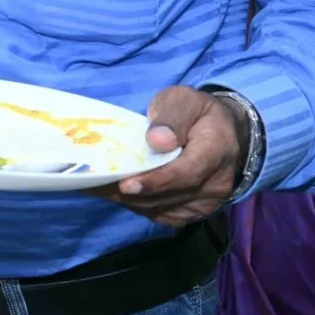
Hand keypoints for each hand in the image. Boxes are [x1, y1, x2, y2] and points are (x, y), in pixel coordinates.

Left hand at [103, 86, 243, 226]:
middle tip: (93, 183)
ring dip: (126, 200)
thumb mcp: (184, 100)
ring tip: (94, 186)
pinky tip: (111, 192)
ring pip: (160, 208)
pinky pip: (159, 214)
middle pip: (168, 195)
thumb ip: (171, 118)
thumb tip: (156, 141)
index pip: (187, 173)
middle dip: (130, 192)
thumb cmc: (197, 113)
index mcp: (217, 150)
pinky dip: (134, 204)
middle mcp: (216, 183)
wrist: (221, 134)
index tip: (127, 184)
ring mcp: (206, 202)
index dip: (156, 181)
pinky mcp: (192, 212)